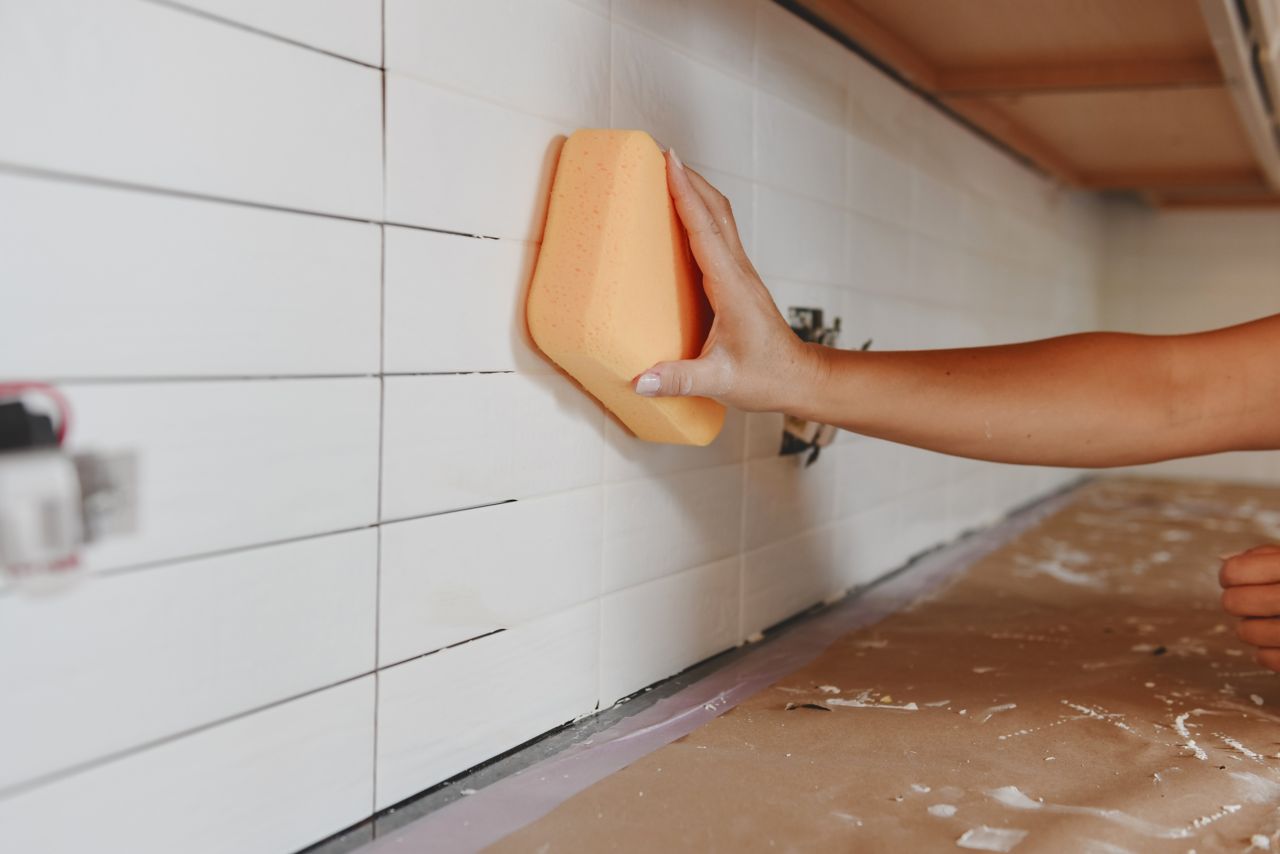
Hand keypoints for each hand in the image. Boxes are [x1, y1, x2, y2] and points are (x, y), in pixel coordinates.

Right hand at [632, 150, 824, 412]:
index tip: (670, 162)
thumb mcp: (721, 382)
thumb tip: (639, 380)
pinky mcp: (737, 279)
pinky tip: (684, 213)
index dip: (686, 194)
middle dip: (689, 178)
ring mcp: (740, 273)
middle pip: (716, 211)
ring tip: (669, 171)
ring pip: (719, 218)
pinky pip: (718, 234)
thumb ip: (680, 380)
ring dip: (697, 190)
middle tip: (660, 154)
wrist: (799, 378)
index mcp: (731, 288)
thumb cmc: (766, 377)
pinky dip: (700, 212)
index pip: (705, 231)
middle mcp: (738, 272)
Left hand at [1220, 544, 1279, 670]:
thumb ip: (1268, 555)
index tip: (1237, 578)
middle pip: (1233, 602)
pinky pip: (1268, 659)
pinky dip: (1267, 654)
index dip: (1230, 575)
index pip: (1234, 571)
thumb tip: (1225, 560)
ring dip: (1251, 629)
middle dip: (1237, 602)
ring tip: (1268, 622)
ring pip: (1247, 632)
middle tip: (1251, 603)